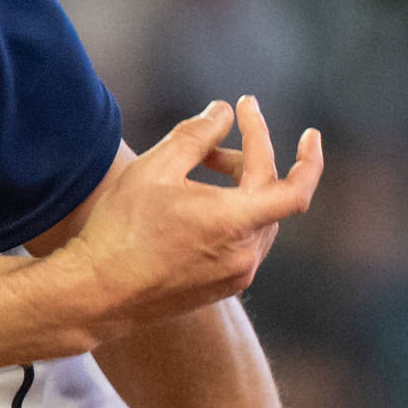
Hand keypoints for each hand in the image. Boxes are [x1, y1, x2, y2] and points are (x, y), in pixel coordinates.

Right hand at [44, 100, 325, 336]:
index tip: (309, 134)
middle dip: (248, 156)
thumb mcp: (156, 168)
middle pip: (268, 193)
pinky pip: (242, 241)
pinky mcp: (220, 288)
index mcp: (236, 222)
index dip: (310, 159)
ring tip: (199, 167)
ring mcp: (236, 275)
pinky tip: (197, 204)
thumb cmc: (121, 229)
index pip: (296, 188)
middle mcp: (246, 254)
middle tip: (217, 134)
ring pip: (256, 219)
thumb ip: (197, 134)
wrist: (98, 294)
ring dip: (239, 186)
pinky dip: (231, 215)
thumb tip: (224, 112)